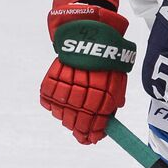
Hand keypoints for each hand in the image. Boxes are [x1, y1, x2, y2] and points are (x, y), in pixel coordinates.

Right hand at [39, 3, 135, 142]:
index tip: (94, 139)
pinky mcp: (54, 73)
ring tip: (71, 123)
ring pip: (63, 110)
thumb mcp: (118, 75)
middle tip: (82, 137)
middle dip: (81, 130)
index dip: (95, 131)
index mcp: (104, 87)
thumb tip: (110, 118)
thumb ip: (114, 96)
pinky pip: (49, 96)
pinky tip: (58, 109)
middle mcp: (85, 85)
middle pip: (79, 117)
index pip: (98, 116)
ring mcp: (67, 80)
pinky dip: (52, 104)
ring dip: (67, 119)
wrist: (89, 28)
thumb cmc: (106, 53)